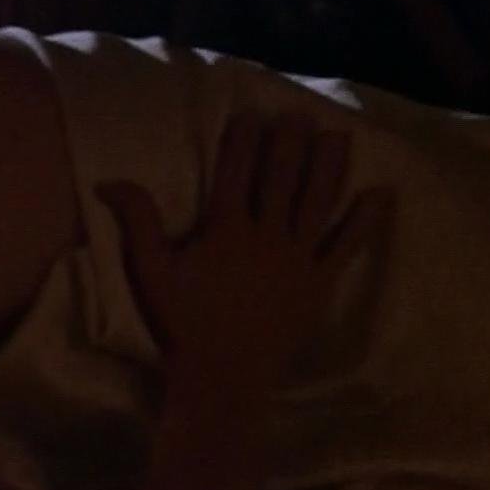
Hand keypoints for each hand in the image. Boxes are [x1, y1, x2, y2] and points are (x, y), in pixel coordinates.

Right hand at [97, 112, 393, 400]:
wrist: (223, 376)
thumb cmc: (183, 322)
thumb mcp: (150, 271)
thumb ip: (136, 221)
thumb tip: (107, 180)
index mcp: (227, 229)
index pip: (237, 171)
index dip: (244, 139)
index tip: (252, 114)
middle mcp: (267, 236)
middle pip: (283, 177)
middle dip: (291, 142)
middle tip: (299, 114)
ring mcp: (298, 259)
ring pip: (319, 201)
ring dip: (330, 165)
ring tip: (339, 134)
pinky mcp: (320, 283)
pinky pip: (348, 246)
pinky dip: (366, 220)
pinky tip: (382, 193)